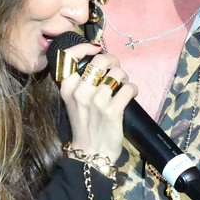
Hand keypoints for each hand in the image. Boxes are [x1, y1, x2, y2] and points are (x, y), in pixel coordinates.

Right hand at [57, 43, 135, 162]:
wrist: (91, 152)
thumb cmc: (84, 124)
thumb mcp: (74, 101)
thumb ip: (81, 81)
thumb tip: (100, 60)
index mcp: (67, 88)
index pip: (69, 56)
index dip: (84, 47)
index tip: (95, 49)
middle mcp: (80, 92)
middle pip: (100, 60)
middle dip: (112, 61)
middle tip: (115, 70)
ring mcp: (97, 101)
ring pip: (118, 73)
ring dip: (124, 77)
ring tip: (123, 85)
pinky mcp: (112, 111)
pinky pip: (129, 88)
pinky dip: (133, 89)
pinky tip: (130, 95)